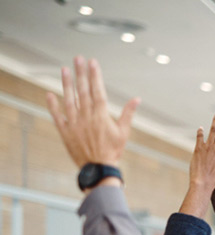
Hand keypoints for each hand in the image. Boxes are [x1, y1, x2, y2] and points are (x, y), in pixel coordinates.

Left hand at [45, 57, 139, 171]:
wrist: (99, 168)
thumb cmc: (113, 150)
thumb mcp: (124, 132)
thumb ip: (128, 113)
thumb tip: (137, 99)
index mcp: (101, 116)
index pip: (98, 91)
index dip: (95, 75)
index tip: (93, 62)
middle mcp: (87, 117)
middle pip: (83, 91)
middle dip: (81, 73)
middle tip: (78, 58)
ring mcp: (74, 124)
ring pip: (69, 99)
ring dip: (66, 84)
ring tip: (65, 69)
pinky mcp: (65, 131)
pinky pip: (57, 116)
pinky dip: (52, 105)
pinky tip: (50, 94)